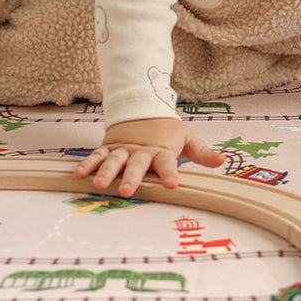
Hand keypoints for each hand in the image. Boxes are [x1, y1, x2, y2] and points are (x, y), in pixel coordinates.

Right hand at [72, 117, 224, 195]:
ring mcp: (123, 149)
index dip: (169, 172)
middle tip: (128, 191)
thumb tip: (222, 161)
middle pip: (137, 163)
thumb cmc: (167, 131)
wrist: (142, 109)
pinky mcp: (109, 148)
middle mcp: (141, 150)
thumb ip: (202, 152)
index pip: (167, 162)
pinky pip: (97, 155)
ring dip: (106, 172)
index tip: (172, 184)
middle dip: (132, 177)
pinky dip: (88, 163)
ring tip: (100, 184)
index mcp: (161, 150)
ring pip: (114, 160)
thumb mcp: (186, 138)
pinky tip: (79, 174)